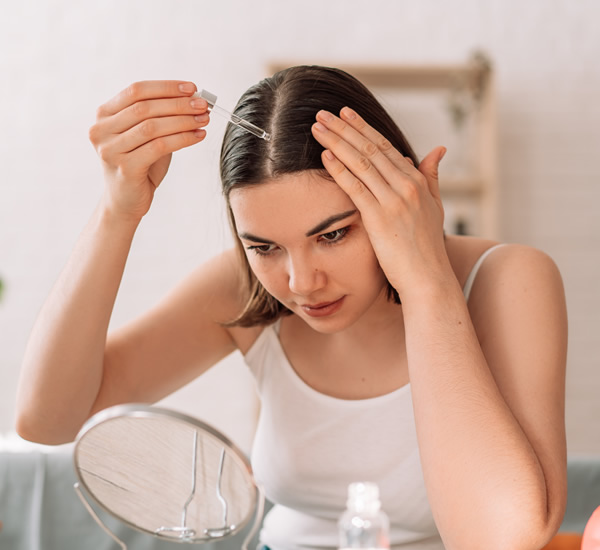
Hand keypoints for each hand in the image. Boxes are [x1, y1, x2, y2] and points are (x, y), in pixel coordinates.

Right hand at [88, 80, 209, 221]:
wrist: (126, 201)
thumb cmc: (139, 165)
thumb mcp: (145, 135)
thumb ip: (160, 116)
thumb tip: (193, 99)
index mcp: (104, 115)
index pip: (136, 91)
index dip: (166, 87)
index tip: (192, 88)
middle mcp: (102, 130)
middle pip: (145, 107)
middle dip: (178, 104)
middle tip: (203, 105)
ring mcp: (110, 150)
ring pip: (153, 126)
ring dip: (183, 120)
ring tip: (204, 119)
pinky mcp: (125, 168)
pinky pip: (159, 146)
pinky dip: (182, 139)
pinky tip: (198, 136)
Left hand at [311, 107, 448, 297]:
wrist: (428, 277)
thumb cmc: (427, 246)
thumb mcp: (435, 206)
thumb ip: (432, 176)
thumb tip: (438, 149)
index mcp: (417, 181)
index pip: (385, 147)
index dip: (363, 128)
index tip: (345, 114)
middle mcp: (406, 186)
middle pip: (370, 148)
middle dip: (344, 128)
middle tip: (323, 112)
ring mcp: (393, 201)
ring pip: (361, 162)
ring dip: (337, 142)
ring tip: (318, 127)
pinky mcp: (379, 218)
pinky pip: (356, 187)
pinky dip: (340, 169)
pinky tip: (325, 155)